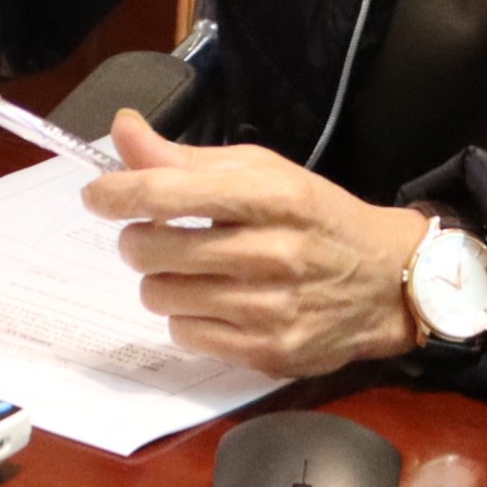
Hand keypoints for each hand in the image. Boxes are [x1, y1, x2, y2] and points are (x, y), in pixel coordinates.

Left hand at [80, 110, 430, 375]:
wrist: (387, 282)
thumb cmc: (316, 218)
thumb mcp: (262, 170)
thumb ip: (185, 158)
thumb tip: (121, 132)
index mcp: (269, 197)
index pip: (166, 194)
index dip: (116, 193)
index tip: (98, 195)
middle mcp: (271, 254)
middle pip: (151, 250)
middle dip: (138, 239)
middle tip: (156, 235)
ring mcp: (270, 311)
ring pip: (159, 296)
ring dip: (161, 280)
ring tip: (191, 270)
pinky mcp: (268, 354)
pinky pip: (184, 335)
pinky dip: (186, 318)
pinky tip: (215, 302)